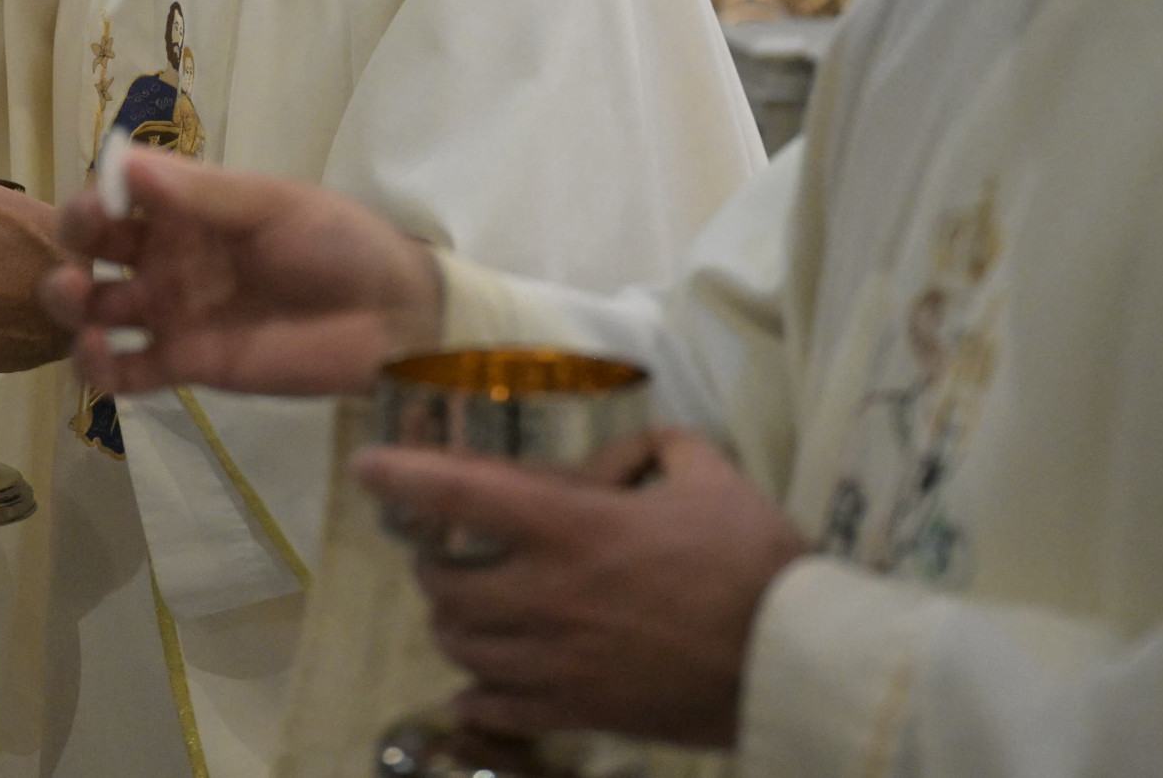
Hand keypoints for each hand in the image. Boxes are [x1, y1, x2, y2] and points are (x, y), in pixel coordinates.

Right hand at [38, 147, 442, 395]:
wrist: (393, 319)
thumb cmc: (339, 244)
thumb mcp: (275, 206)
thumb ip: (200, 193)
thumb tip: (124, 162)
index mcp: (190, 205)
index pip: (118, 193)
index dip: (94, 198)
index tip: (97, 209)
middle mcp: (172, 254)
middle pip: (97, 247)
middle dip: (71, 247)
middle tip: (75, 262)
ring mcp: (176, 311)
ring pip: (98, 308)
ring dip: (70, 304)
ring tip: (76, 302)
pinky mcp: (188, 364)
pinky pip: (127, 371)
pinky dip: (99, 367)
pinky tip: (99, 357)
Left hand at [360, 430, 808, 746]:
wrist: (796, 662)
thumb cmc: (754, 561)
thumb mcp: (707, 475)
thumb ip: (654, 449)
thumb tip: (622, 457)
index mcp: (572, 528)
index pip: (461, 495)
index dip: (403, 477)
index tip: (367, 467)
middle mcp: (547, 595)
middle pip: (443, 583)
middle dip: (432, 564)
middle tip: (445, 554)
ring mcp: (556, 662)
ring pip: (460, 646)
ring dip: (453, 623)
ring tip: (468, 611)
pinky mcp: (577, 712)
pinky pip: (494, 708)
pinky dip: (477, 693)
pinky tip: (483, 681)